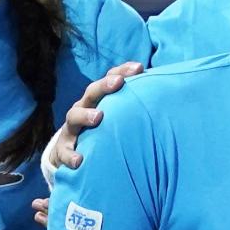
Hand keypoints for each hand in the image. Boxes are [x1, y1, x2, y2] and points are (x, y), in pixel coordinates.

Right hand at [42, 61, 143, 182]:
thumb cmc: (103, 129)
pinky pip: (64, 151)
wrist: (70, 150)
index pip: (110, 78)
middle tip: (118, 84)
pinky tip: (79, 161)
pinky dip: (70, 155)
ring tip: (98, 118)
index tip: (139, 68)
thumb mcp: (116, 114)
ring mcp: (72, 128)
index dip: (123, 71)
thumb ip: (135, 106)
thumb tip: (167, 94)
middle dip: (105, 86)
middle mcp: (84, 108)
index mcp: (99, 98)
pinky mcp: (63, 148)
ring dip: (85, 115)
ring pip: (74, 116)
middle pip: (92, 92)